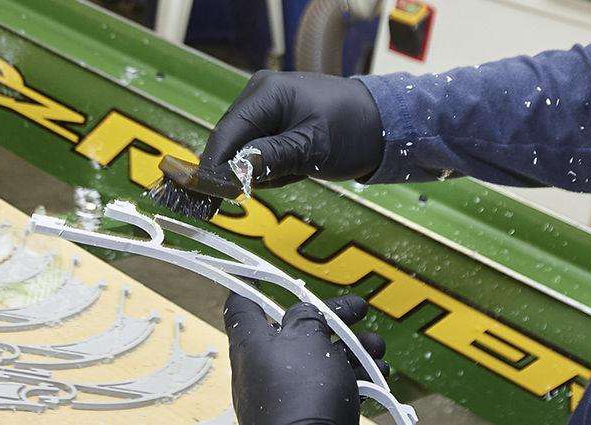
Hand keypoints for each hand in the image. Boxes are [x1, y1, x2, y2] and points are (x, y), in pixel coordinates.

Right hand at [202, 70, 385, 187]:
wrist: (385, 124)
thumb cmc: (354, 130)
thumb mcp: (312, 149)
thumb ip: (271, 159)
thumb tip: (233, 172)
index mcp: (266, 93)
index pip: (226, 134)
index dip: (213, 168)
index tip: (204, 199)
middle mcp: (260, 94)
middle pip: (230, 142)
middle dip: (245, 170)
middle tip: (277, 181)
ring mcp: (267, 106)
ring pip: (244, 150)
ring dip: (265, 170)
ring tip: (299, 169)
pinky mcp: (276, 120)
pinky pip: (260, 149)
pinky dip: (274, 165)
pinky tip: (298, 165)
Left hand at [225, 292, 389, 424]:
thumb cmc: (301, 394)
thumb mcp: (306, 338)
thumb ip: (306, 316)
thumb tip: (306, 313)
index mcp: (251, 345)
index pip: (241, 305)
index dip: (249, 283)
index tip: (260, 270)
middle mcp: (264, 368)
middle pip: (296, 331)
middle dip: (332, 318)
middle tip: (358, 309)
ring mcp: (286, 394)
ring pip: (321, 359)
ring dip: (353, 348)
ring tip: (376, 347)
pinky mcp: (308, 414)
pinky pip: (331, 387)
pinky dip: (354, 376)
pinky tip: (377, 373)